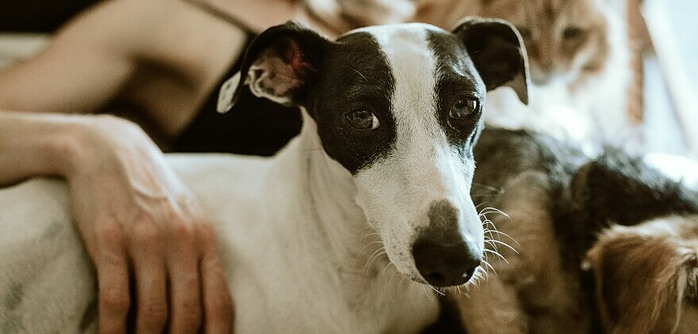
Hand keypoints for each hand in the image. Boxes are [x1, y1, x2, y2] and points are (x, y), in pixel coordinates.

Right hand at [65, 115, 232, 332]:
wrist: (111, 152)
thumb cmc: (152, 192)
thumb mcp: (188, 217)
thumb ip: (199, 256)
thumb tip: (206, 305)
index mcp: (204, 239)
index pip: (220, 302)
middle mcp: (181, 241)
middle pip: (187, 315)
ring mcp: (145, 241)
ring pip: (152, 314)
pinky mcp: (110, 241)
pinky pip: (115, 299)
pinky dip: (113, 329)